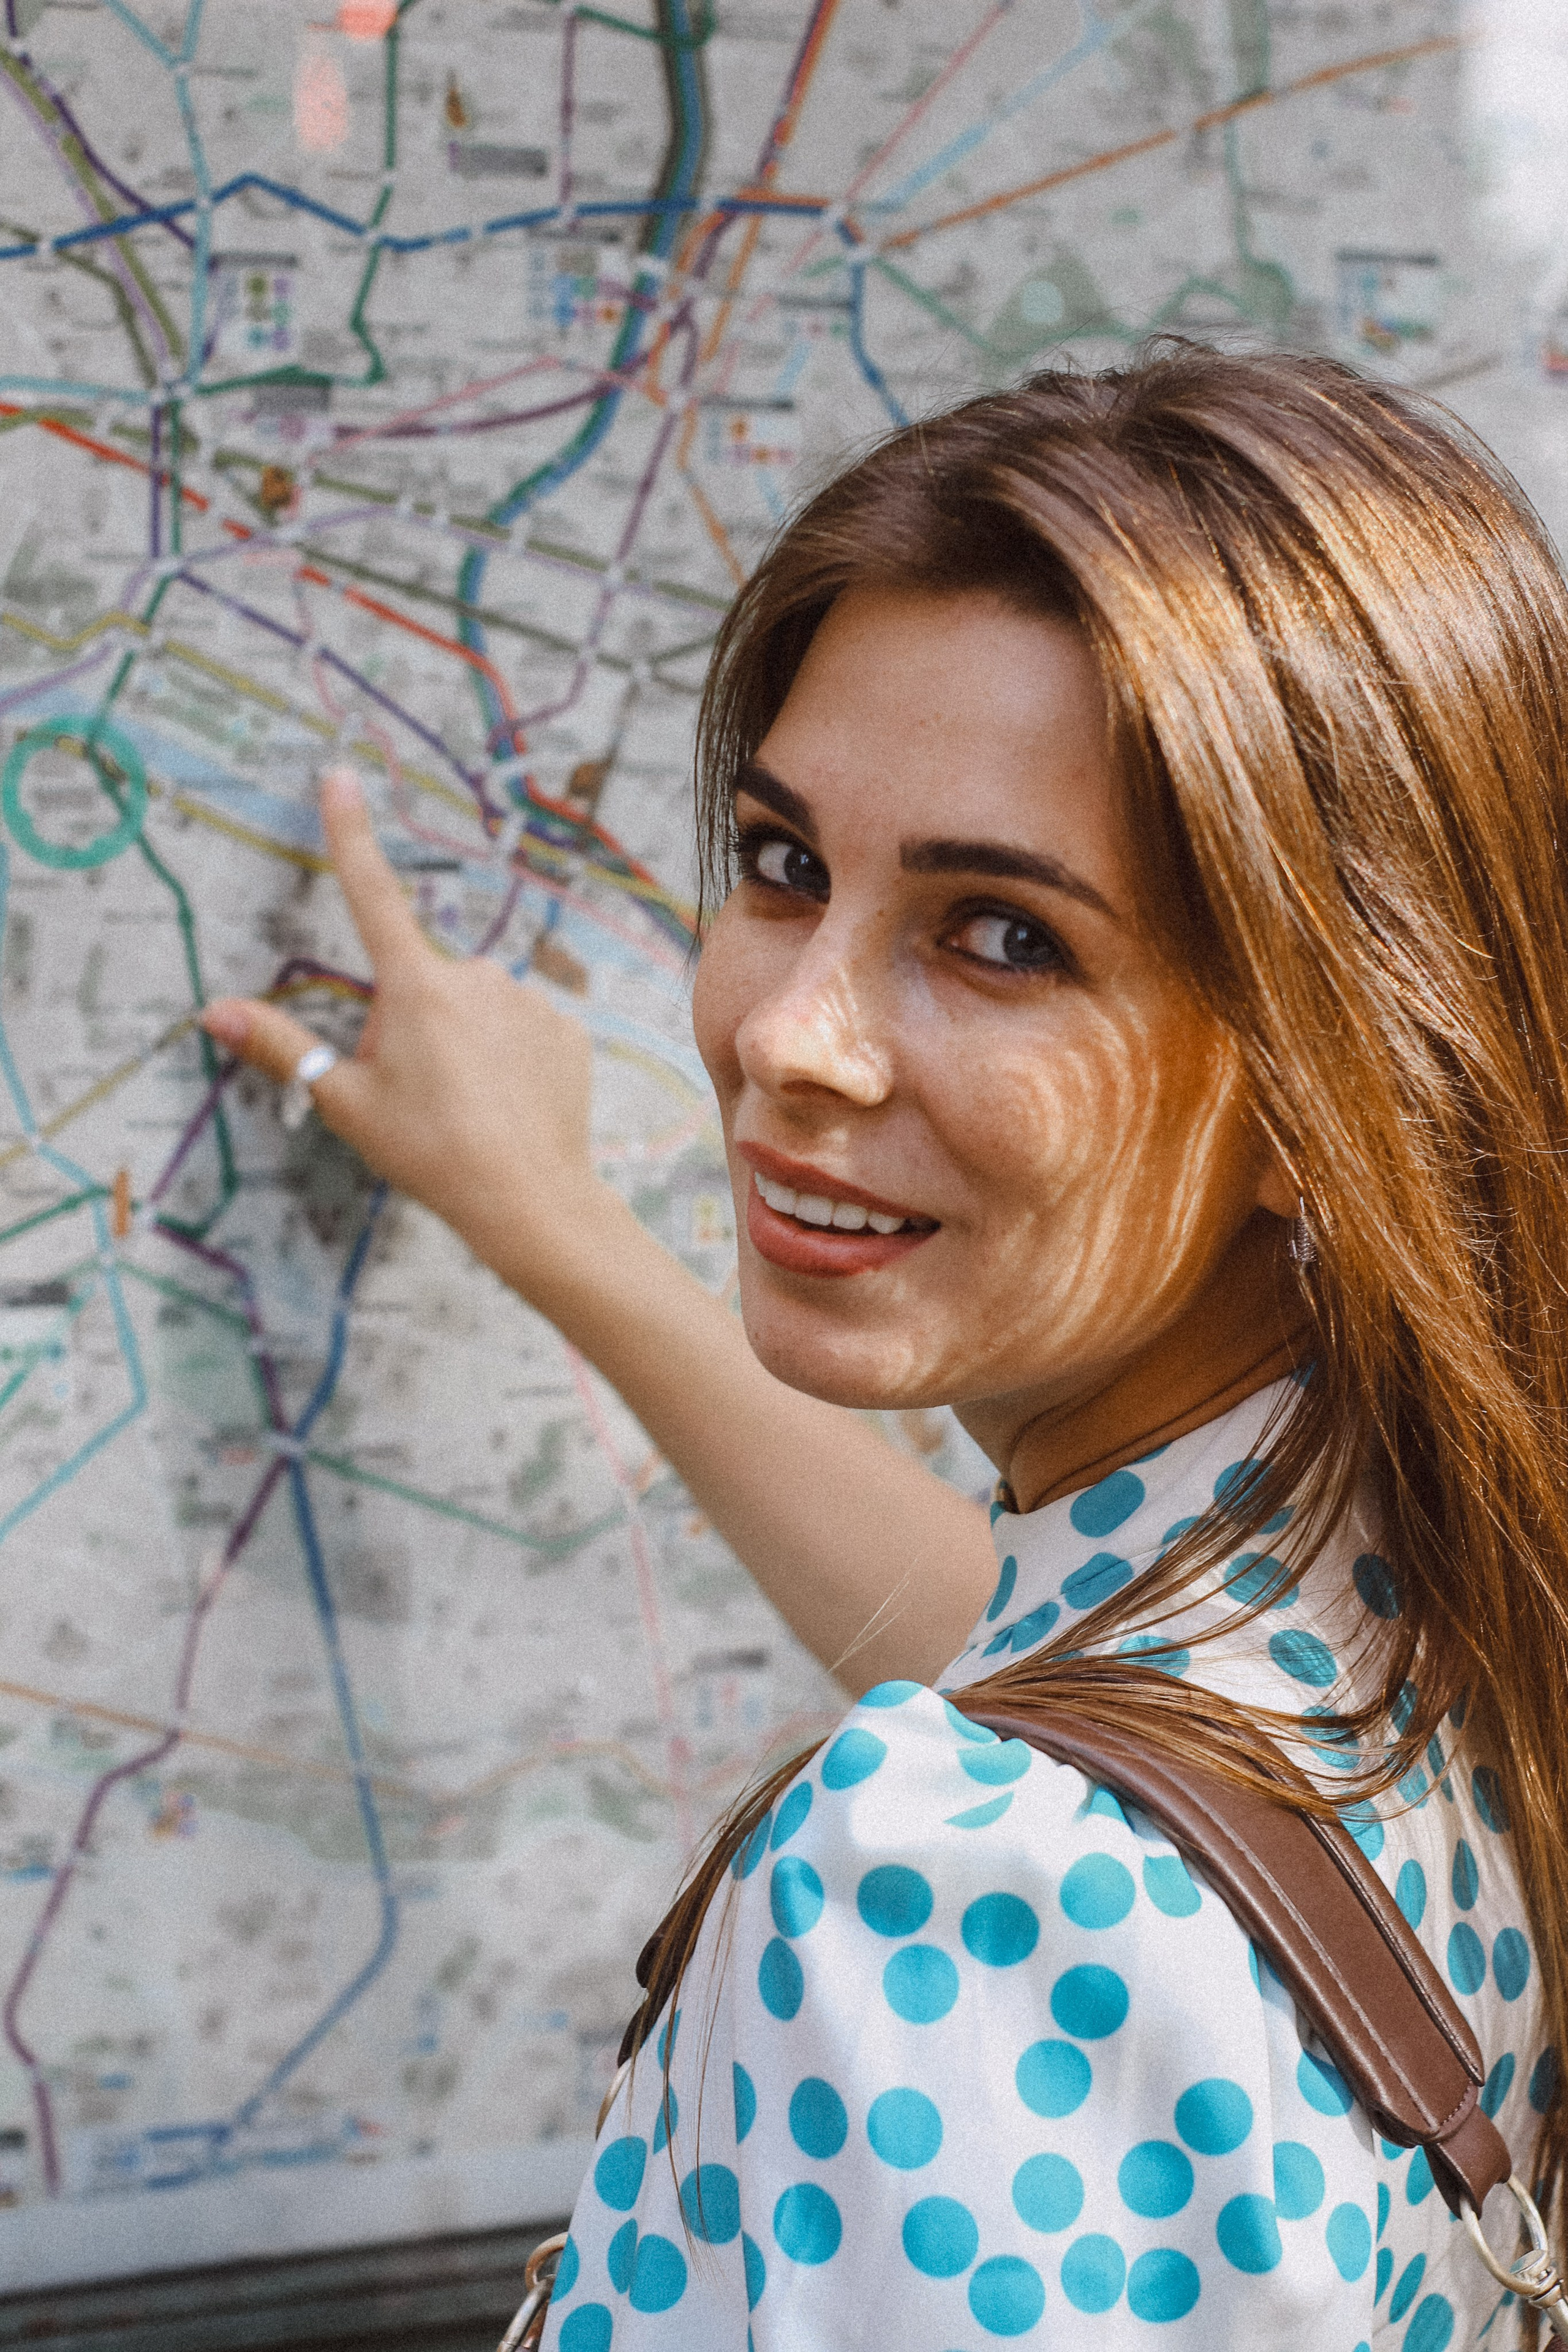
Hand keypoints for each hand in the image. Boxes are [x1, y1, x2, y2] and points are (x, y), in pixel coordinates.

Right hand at [202, 767, 609, 1294]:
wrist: (530, 1199)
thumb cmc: (431, 1153)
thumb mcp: (347, 1102)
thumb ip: (284, 1047)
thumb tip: (216, 1011)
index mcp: (414, 987)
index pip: (370, 894)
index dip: (350, 834)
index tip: (340, 778)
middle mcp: (475, 976)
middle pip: (422, 986)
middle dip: (411, 1027)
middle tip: (417, 1094)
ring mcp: (528, 999)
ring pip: (475, 1011)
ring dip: (463, 1045)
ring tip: (466, 1109)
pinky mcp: (566, 1028)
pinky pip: (522, 1031)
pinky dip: (509, 1060)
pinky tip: (508, 1106)